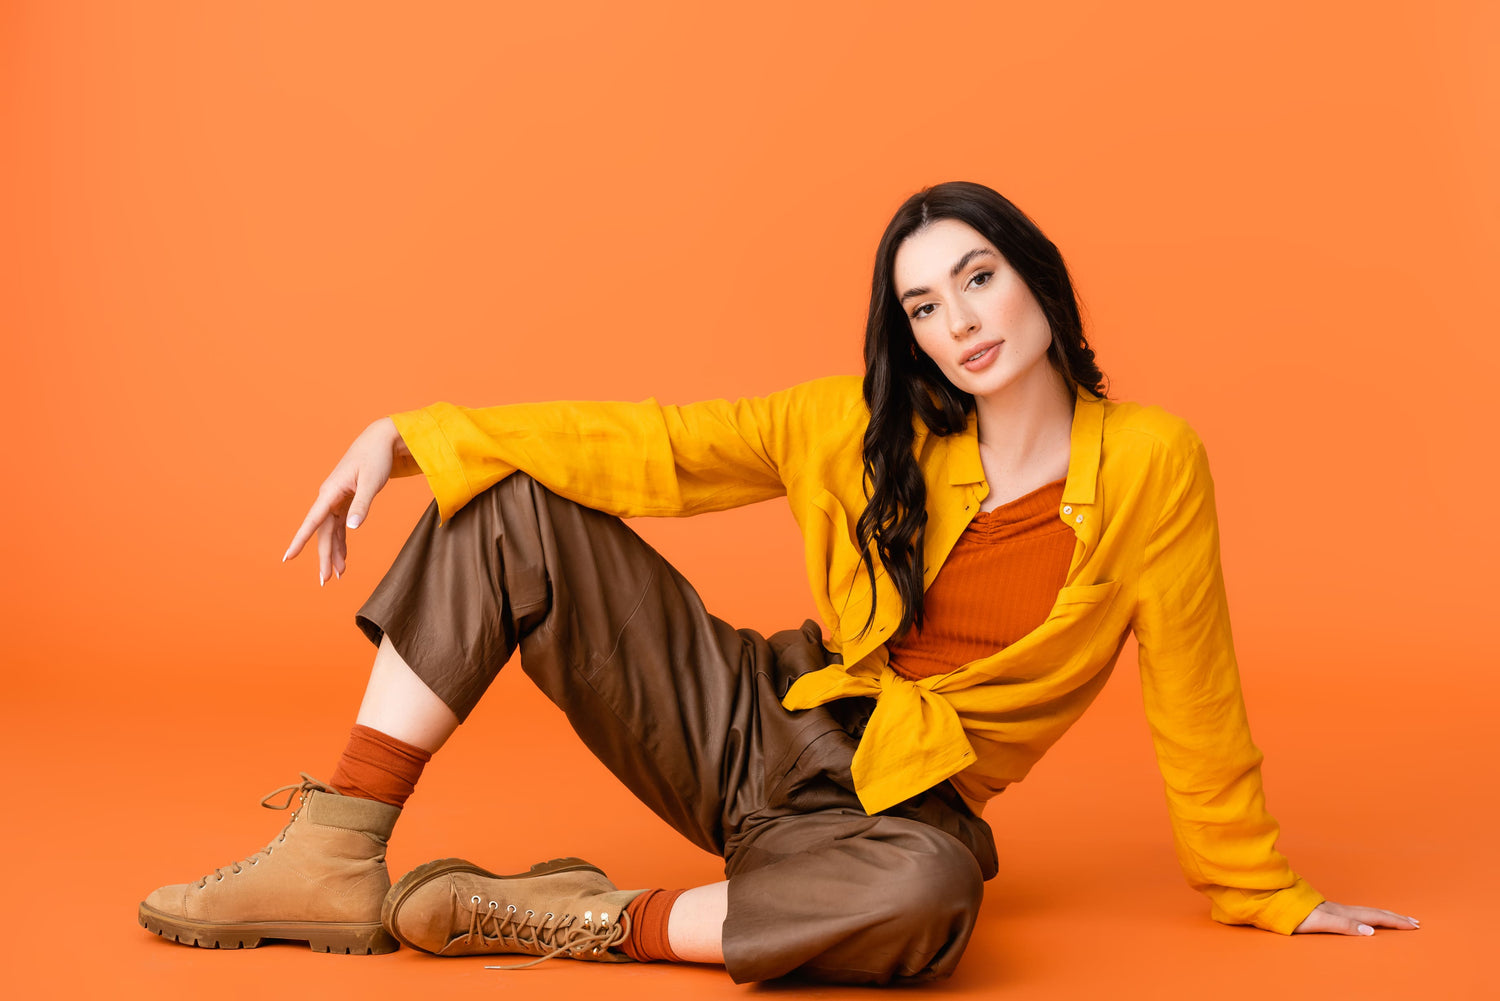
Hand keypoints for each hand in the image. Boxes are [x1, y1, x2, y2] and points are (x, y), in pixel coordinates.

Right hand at [281, 418, 419, 584]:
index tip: (287, 557)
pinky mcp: (345, 501)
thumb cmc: (376, 459)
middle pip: (323, 533)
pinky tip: (343, 559)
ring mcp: (336, 500)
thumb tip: (351, 527)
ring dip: (333, 553)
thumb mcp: (372, 482)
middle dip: (324, 557)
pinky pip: (339, 526)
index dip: (300, 541)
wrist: (380, 441)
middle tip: (325, 581)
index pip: (312, 521)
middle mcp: (329, 497)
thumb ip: (362, 505)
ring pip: (330, 532)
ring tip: (337, 575)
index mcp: (330, 492)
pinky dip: (342, 542)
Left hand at [1292, 900, 1420, 935]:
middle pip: (1373, 913)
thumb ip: (1345, 925)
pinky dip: (1367, 916)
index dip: (1394, 922)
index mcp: (1343, 913)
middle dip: (1394, 918)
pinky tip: (1364, 919)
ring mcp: (1334, 909)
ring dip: (1383, 916)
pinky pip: (1354, 913)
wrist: (1274, 901)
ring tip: (1396, 919)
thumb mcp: (1321, 922)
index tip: (1413, 925)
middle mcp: (1341, 909)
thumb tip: (1370, 931)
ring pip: (1365, 912)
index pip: (1375, 917)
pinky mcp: (1326, 911)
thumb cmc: (1295, 915)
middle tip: (1414, 922)